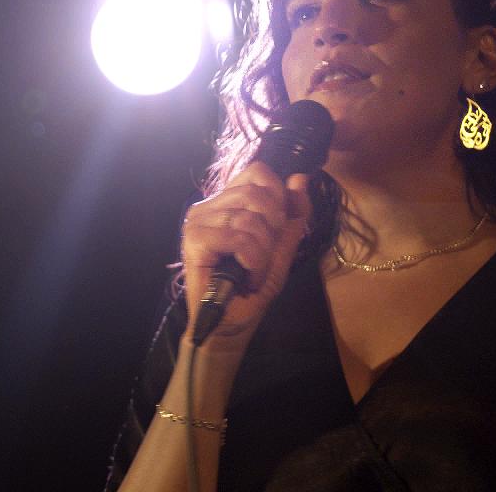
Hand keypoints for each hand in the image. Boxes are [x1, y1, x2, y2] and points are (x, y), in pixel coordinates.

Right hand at [180, 163, 311, 345]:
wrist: (230, 324)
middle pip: (256, 194)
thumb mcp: (282, 247)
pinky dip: (253, 261)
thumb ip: (293, 215)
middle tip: (264, 256)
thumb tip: (301, 178)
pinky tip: (247, 277)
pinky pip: (238, 238)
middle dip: (273, 229)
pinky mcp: (194, 240)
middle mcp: (208, 206)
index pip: (257, 172)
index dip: (277, 196)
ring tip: (254, 272)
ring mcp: (198, 222)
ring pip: (249, 219)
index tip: (276, 228)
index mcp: (226, 201)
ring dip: (263, 253)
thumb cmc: (251, 289)